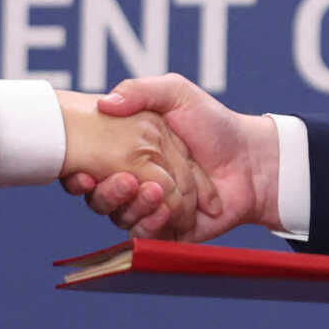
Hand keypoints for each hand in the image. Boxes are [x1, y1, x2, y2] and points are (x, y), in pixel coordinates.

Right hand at [56, 89, 208, 235]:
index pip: (87, 168)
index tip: (80, 174)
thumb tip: (104, 103)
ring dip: (132, 207)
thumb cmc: (214, 123)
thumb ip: (139, 91)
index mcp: (125, 152)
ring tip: (154, 191)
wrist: (251, 160)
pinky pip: (147, 237)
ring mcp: (148, 209)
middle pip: (99, 198)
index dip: (77, 175)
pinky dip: (151, 224)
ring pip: (120, 218)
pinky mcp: (167, 231)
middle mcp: (132, 182)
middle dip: (106, 193)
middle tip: (125, 180)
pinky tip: (164, 210)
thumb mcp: (176, 94)